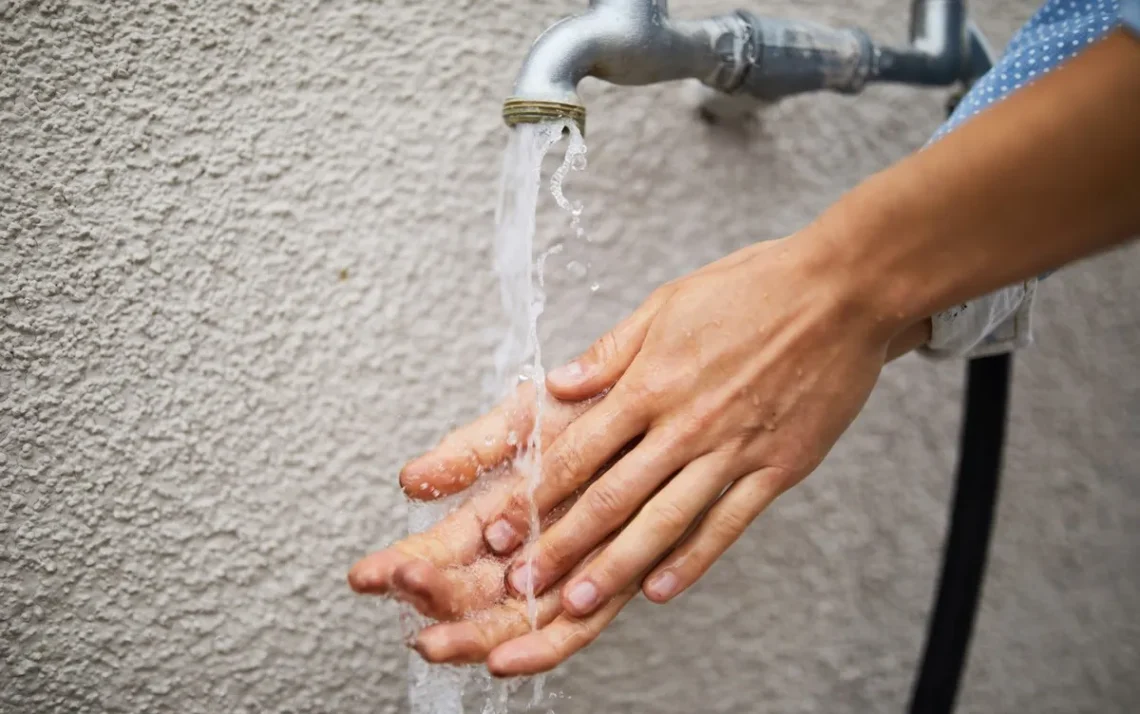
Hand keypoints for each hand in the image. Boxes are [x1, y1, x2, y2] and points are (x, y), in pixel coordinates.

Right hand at [347, 385, 641, 674]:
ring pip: (513, 618)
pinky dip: (540, 648)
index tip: (368, 574)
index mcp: (500, 510)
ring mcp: (569, 569)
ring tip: (434, 639)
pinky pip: (575, 629)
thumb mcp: (525, 420)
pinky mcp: (615, 581)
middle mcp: (530, 548)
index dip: (403, 564)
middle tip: (401, 596)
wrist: (667, 395)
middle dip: (431, 602)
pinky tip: (503, 660)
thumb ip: (472, 452)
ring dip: (470, 634)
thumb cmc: (597, 407)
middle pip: (470, 592)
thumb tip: (412, 481)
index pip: (441, 549)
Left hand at [477, 232, 926, 620]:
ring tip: (578, 602)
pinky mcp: (775, 469)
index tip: (504, 526)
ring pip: (663, 521)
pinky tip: (660, 590)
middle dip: (562, 543)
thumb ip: (611, 353)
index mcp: (652, 383)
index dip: (536, 493)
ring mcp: (732, 451)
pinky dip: (692, 560)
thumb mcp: (668, 304)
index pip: (579, 450)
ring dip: (616, 566)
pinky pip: (726, 524)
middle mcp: (685, 425)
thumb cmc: (752, 289)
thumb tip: (558, 385)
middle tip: (523, 583)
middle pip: (611, 496)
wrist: (841, 293)